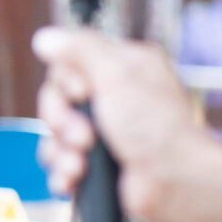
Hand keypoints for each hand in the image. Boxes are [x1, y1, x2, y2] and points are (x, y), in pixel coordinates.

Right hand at [32, 26, 215, 221]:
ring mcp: (104, 131)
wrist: (176, 184)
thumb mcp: (118, 75)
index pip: (68, 62)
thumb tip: (45, 37)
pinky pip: (60, 161)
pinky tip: (73, 178)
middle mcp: (114, 95)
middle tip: (84, 137)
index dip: (65, 82)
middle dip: (61, 121)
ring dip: (61, 151)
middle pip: (55, 99)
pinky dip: (63, 172)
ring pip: (54, 133)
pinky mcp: (97, 162)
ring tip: (80, 164)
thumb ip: (80, 49)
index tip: (83, 93)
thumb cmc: (158, 129)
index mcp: (124, 67)